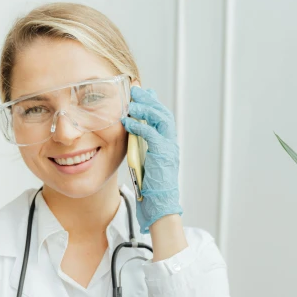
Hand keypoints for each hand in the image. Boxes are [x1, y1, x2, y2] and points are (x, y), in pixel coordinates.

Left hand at [122, 86, 181, 233]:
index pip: (162, 118)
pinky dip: (139, 125)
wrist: (161, 206)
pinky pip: (151, 133)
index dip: (153, 104)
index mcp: (167, 145)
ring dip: (145, 108)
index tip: (142, 94)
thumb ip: (141, 151)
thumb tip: (130, 141)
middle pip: (163, 113)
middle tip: (136, 89)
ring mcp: (168, 148)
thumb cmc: (151, 190)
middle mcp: (170, 144)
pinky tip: (127, 120)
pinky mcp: (162, 154)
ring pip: (160, 118)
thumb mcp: (145, 165)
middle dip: (149, 100)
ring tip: (132, 102)